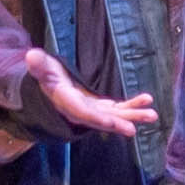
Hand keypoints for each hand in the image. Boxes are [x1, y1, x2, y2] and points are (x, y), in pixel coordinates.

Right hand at [19, 46, 160, 140]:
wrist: (52, 88)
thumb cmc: (47, 76)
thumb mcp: (43, 68)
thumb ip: (40, 65)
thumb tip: (31, 55)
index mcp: (67, 103)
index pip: (82, 113)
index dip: (96, 118)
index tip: (111, 122)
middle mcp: (82, 112)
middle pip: (101, 120)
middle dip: (117, 123)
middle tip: (132, 129)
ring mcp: (94, 111)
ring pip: (115, 116)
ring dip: (133, 115)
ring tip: (153, 114)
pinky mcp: (102, 108)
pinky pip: (119, 108)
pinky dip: (133, 105)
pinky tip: (148, 100)